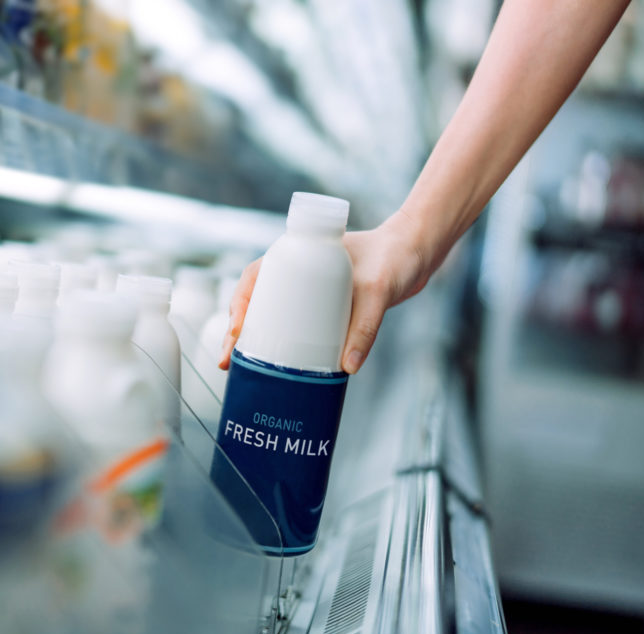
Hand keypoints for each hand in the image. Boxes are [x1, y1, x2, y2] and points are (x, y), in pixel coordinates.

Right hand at [218, 210, 429, 373]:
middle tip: (227, 362)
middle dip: (235, 332)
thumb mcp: (379, 290)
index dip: (239, 303)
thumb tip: (348, 368)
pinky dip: (276, 345)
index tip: (237, 331)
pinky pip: (291, 326)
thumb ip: (366, 326)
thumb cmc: (395, 258)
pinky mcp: (321, 309)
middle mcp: (297, 272)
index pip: (255, 276)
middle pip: (253, 302)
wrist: (416, 256)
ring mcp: (307, 292)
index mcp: (299, 254)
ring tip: (239, 370)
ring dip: (250, 342)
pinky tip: (271, 367)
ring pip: (268, 316)